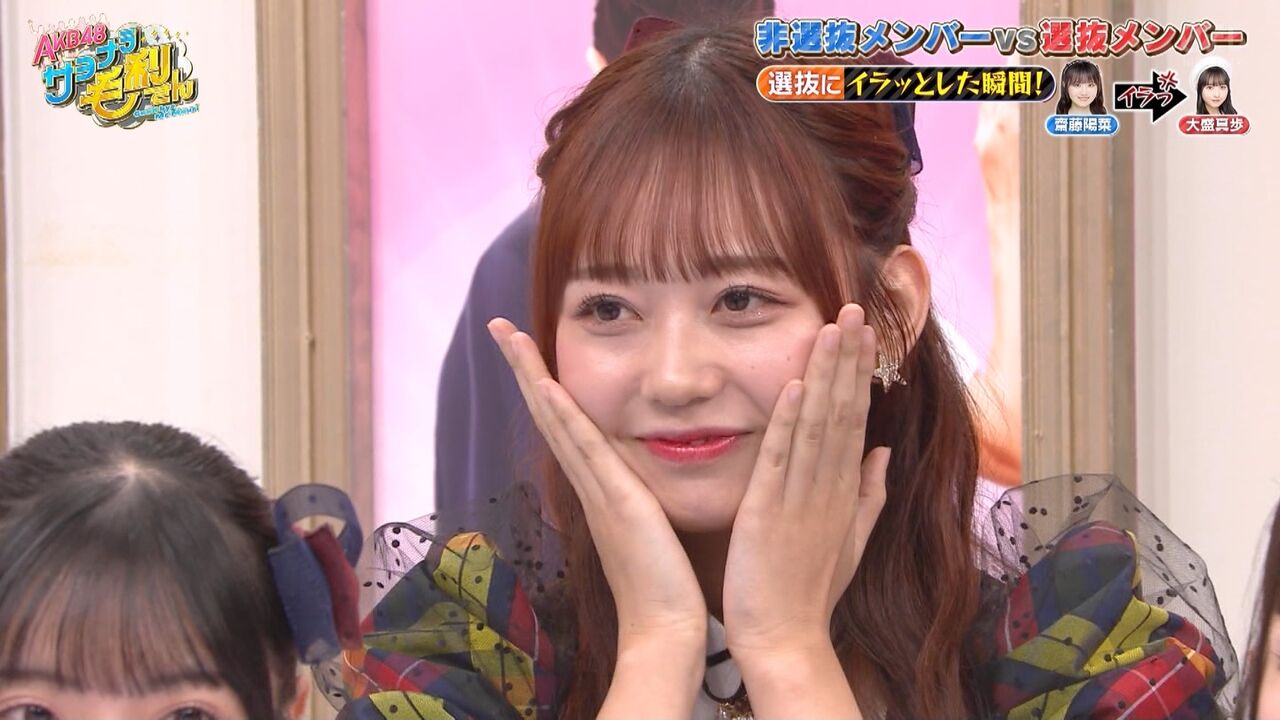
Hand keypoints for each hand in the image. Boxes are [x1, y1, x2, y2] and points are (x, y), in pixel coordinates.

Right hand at [486, 318, 707, 647]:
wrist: (665, 630)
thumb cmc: (666, 587)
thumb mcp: (654, 528)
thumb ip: (644, 502)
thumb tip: (649, 482)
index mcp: (600, 487)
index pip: (567, 425)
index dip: (545, 386)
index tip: (529, 349)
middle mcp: (589, 482)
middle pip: (549, 412)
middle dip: (524, 367)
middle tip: (499, 326)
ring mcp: (595, 488)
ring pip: (557, 418)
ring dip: (530, 373)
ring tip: (508, 334)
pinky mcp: (613, 497)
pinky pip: (581, 443)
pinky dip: (559, 410)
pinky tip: (543, 378)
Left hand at [721, 304, 889, 660]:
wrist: (785, 636)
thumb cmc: (811, 590)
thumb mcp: (851, 541)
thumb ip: (869, 495)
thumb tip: (881, 453)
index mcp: (845, 491)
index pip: (856, 419)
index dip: (860, 374)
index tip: (865, 333)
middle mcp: (829, 487)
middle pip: (844, 412)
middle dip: (850, 359)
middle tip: (856, 309)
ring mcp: (800, 498)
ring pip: (818, 425)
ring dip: (825, 375)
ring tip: (832, 328)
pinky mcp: (767, 511)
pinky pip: (782, 459)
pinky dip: (789, 422)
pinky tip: (795, 385)